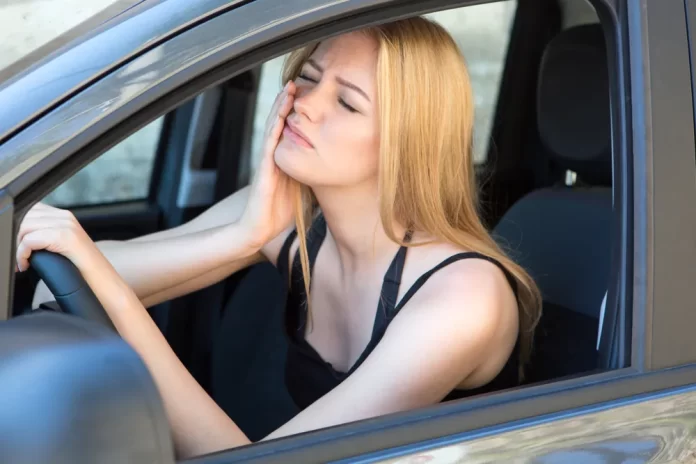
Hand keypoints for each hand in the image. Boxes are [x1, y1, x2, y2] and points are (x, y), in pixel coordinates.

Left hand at [16, 203, 98, 272]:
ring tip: (21, 263)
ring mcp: (66, 225)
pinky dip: (21, 255)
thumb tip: (18, 238)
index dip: (15, 227)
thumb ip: (43, 236)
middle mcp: (65, 217)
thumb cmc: (82, 271)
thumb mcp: (60, 248)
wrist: (104, 282)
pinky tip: (26, 265)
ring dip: (16, 248)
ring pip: (23, 227)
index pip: (27, 210)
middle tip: (17, 258)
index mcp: (63, 216)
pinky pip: (30, 240)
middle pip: (23, 217)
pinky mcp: (65, 237)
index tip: (14, 246)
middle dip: (13, 238)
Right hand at [240, 81, 296, 247]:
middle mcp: (274, 156)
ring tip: (289, 88)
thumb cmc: (277, 214)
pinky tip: (281, 112)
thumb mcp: (302, 191)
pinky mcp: (264, 168)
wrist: (257, 230)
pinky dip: (275, 125)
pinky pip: (270, 142)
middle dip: (288, 102)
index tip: (309, 95)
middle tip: (298, 81)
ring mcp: (267, 160)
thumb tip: (331, 171)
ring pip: (274, 126)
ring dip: (280, 106)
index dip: (298, 113)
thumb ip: (311, 177)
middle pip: (281, 122)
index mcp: (283, 160)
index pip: (291, 130)